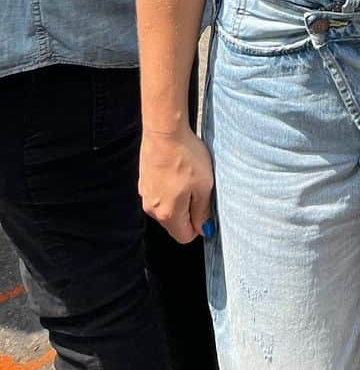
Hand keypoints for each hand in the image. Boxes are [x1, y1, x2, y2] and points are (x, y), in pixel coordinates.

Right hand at [139, 127, 213, 243]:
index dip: (199, 226)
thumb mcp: (204, 185)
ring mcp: (145, 194)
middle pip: (175, 223)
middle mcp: (152, 209)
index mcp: (167, 215)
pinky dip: (170, 187)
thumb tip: (204, 229)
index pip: (184, 237)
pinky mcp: (144, 181)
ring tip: (188, 175)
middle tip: (199, 188)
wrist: (164, 132)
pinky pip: (160, 193)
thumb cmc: (186, 157)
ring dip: (179, 198)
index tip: (206, 208)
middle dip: (189, 211)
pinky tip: (177, 169)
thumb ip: (203, 211)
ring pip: (167, 207)